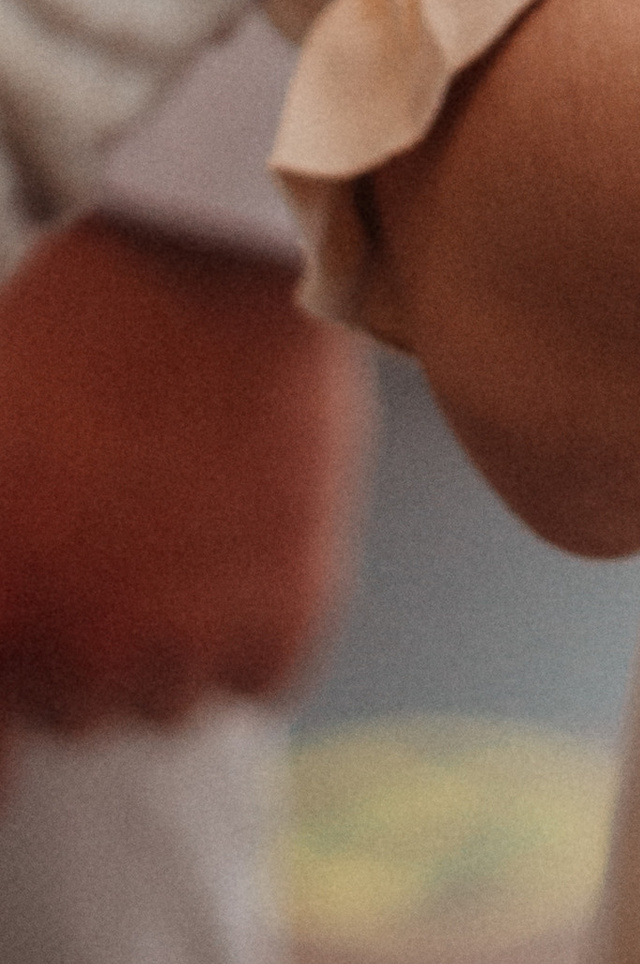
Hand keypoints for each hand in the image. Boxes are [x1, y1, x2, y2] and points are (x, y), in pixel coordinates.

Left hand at [0, 221, 371, 732]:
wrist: (212, 250)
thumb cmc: (76, 335)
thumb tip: (5, 713)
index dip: (22, 673)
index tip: (53, 619)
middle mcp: (82, 656)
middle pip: (79, 710)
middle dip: (93, 632)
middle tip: (123, 518)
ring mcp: (187, 645)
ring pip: (171, 700)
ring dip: (178, 633)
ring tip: (186, 514)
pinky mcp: (287, 620)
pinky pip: (261, 678)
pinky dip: (260, 619)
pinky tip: (247, 524)